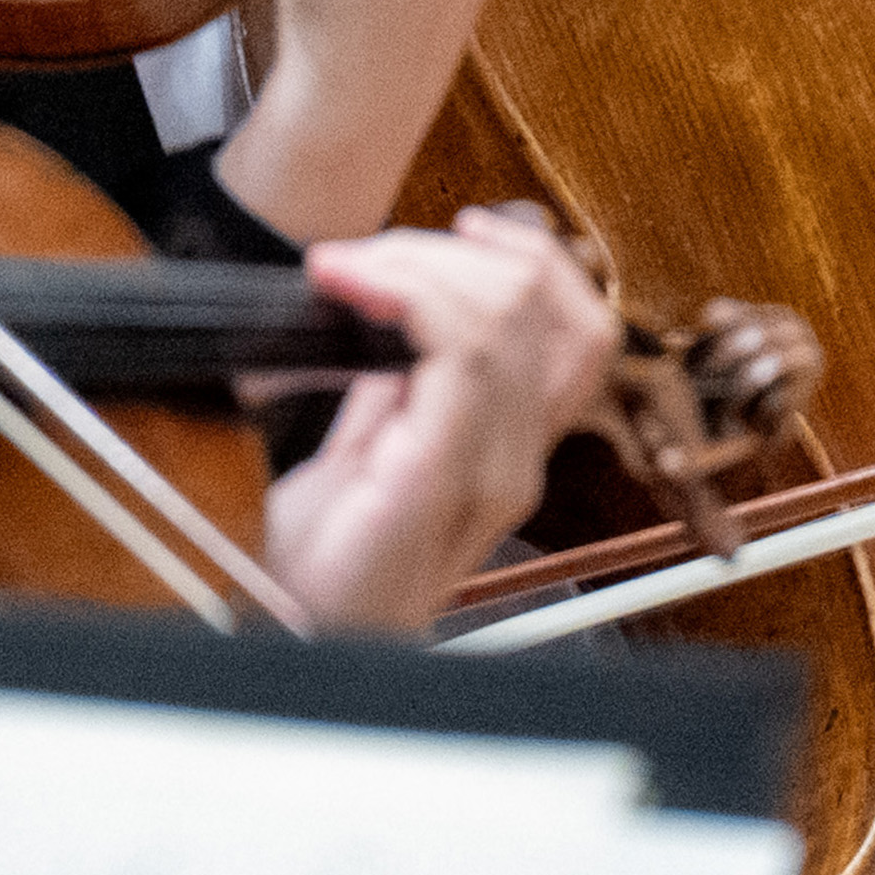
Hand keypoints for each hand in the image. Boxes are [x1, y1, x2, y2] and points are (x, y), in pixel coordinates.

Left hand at [255, 202, 615, 631]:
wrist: (296, 646)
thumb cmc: (323, 574)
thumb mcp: (363, 452)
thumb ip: (395, 387)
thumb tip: (393, 309)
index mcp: (509, 449)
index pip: (578, 328)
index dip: (532, 258)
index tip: (458, 228)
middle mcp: (518, 459)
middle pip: (542, 303)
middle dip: (450, 247)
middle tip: (364, 257)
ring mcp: (492, 471)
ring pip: (503, 312)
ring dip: (417, 261)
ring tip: (347, 270)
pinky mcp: (443, 474)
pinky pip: (460, 349)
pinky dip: (406, 292)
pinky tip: (350, 286)